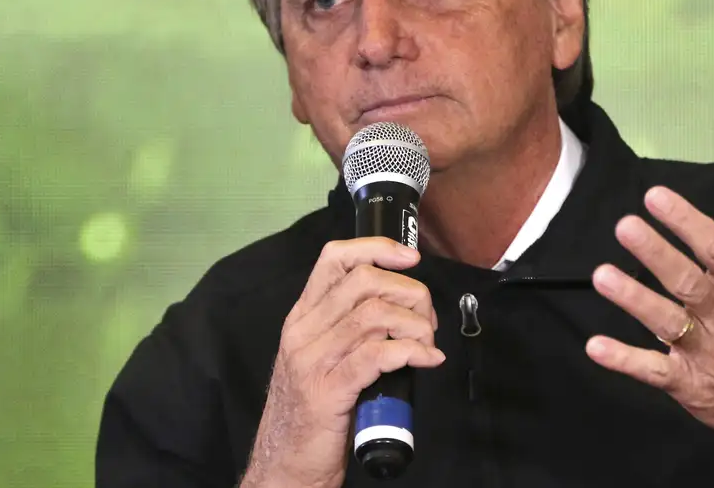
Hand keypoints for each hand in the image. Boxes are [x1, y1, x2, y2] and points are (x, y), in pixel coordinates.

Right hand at [241, 238, 443, 487]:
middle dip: (408, 291)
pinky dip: (412, 351)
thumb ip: (347, 327)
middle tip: (426, 318)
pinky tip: (427, 359)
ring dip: (415, 324)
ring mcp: (314, 361)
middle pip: (364, 282)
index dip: (377, 250)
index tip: (410, 258)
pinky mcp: (329, 391)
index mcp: (302, 317)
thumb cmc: (312, 409)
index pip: (333, 259)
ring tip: (427, 343)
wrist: (286, 463)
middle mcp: (304, 332)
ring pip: (375, 315)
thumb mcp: (321, 356)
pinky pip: (378, 355)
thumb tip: (398, 304)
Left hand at [586, 164, 713, 466]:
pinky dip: (625, 360)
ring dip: (634, 300)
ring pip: (666, 324)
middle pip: (688, 283)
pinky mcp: (687, 383)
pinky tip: (595, 346)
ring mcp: (705, 352)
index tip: (654, 196)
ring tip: (602, 275)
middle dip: (656, 254)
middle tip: (625, 226)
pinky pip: (653, 371)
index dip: (686, 221)